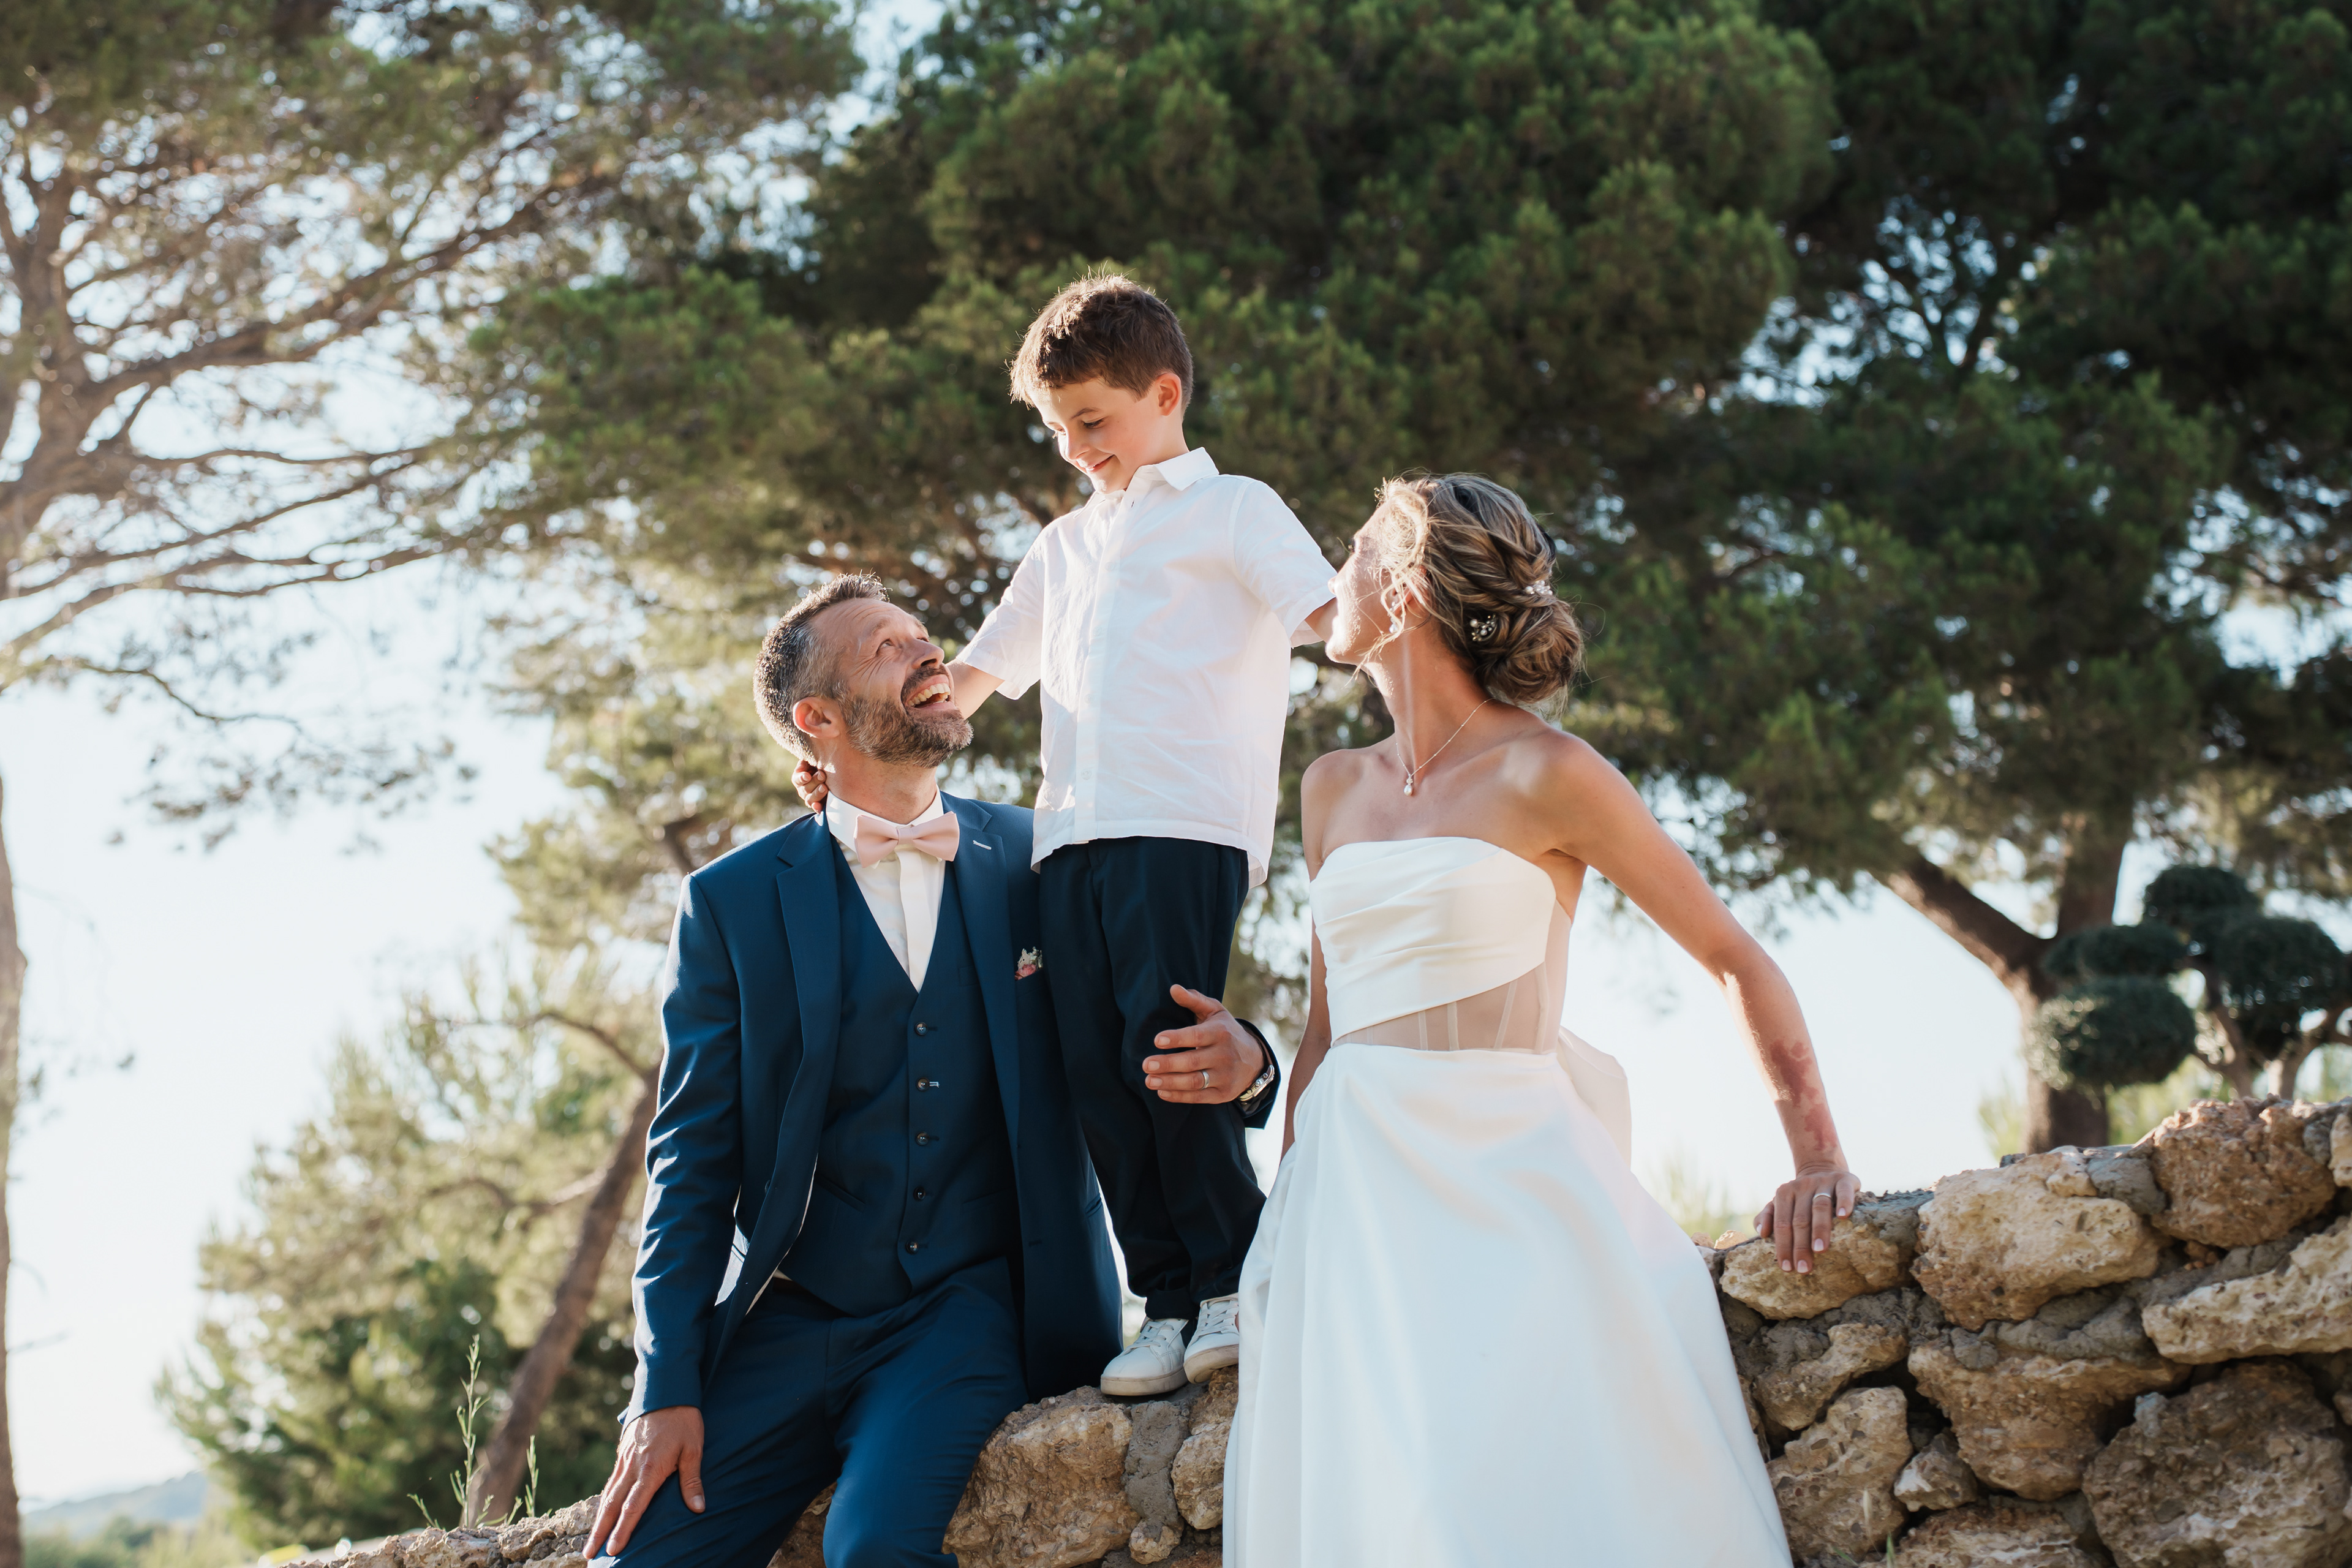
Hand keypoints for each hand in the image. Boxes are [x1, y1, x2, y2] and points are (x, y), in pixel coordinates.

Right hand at [587, 1405, 704, 1558]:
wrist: (666, 1388)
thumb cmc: (683, 1419)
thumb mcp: (694, 1448)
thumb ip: (692, 1480)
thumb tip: (697, 1508)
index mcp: (651, 1468)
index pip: (633, 1506)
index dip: (623, 1529)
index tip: (613, 1549)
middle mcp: (633, 1466)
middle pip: (612, 1504)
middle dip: (600, 1531)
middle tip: (590, 1554)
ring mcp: (625, 1458)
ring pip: (608, 1493)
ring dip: (599, 1518)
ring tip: (591, 1539)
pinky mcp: (623, 1451)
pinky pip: (611, 1479)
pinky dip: (604, 1498)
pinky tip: (603, 1508)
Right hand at [793, 760, 830, 812]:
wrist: (835, 775)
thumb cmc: (823, 765)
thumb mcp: (815, 760)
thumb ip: (809, 759)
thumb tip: (804, 763)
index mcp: (800, 778)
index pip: (797, 779)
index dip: (801, 778)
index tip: (807, 776)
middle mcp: (803, 790)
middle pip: (805, 789)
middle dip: (814, 781)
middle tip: (822, 775)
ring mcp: (810, 799)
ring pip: (810, 799)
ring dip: (817, 793)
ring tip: (825, 787)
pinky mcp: (819, 805)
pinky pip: (816, 808)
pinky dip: (817, 808)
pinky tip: (819, 807)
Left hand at [1142, 985, 1269, 1103]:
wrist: (1254, 1060)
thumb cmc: (1225, 1031)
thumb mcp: (1214, 1012)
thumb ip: (1193, 1000)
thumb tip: (1173, 988)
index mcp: (1221, 1032)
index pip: (1197, 1036)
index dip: (1177, 1038)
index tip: (1156, 1040)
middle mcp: (1224, 1055)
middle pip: (1192, 1062)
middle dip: (1168, 1064)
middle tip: (1146, 1064)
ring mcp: (1225, 1076)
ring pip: (1194, 1082)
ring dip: (1169, 1082)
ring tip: (1148, 1080)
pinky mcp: (1223, 1094)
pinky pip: (1198, 1097)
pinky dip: (1179, 1096)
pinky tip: (1161, 1091)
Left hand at [1755, 1166, 1860, 1274]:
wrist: (1822, 1168)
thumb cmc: (1800, 1196)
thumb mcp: (1781, 1202)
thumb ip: (1768, 1216)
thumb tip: (1761, 1233)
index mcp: (1784, 1193)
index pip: (1782, 1223)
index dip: (1783, 1246)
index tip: (1787, 1267)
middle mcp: (1802, 1186)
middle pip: (1800, 1219)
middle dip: (1800, 1245)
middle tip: (1803, 1268)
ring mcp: (1823, 1182)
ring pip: (1820, 1207)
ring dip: (1819, 1229)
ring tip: (1820, 1250)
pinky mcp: (1843, 1179)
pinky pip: (1843, 1191)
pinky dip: (1843, 1202)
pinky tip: (1844, 1216)